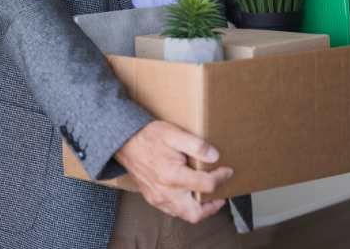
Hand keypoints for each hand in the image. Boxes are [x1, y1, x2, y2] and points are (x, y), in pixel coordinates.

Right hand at [115, 120, 232, 223]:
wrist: (124, 141)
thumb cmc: (148, 136)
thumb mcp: (173, 133)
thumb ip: (196, 145)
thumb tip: (215, 156)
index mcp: (172, 176)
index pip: (207, 185)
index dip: (221, 177)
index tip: (226, 170)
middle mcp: (165, 191)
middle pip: (196, 213)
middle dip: (212, 206)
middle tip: (220, 195)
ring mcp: (158, 198)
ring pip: (184, 215)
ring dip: (198, 208)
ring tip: (206, 195)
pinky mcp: (152, 198)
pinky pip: (173, 211)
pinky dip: (185, 207)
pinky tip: (188, 194)